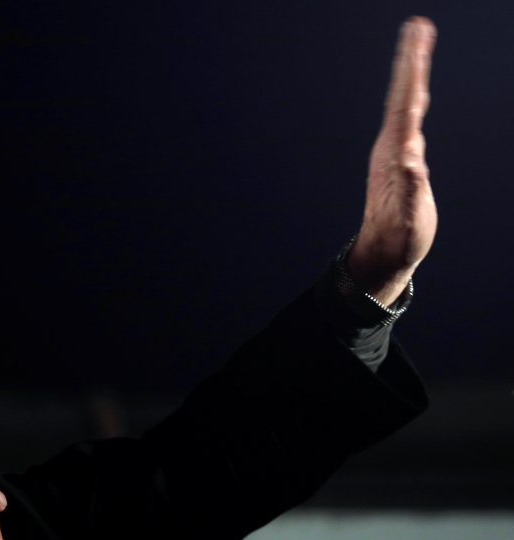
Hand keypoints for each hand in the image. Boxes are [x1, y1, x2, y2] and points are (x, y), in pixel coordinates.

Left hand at [348, 17, 436, 304]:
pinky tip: (417, 89)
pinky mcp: (402, 159)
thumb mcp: (408, 219)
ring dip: (412, 73)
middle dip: (411, 60)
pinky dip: (415, 97)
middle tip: (417, 25)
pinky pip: (410, 119)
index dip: (413, 71)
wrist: (383, 253)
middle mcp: (393, 146)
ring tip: (417, 44)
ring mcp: (396, 151)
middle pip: (404, 95)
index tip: (417, 40)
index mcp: (395, 153)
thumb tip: (412, 165)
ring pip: (406, 103)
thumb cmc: (397, 238)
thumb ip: (411, 192)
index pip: (406, 103)